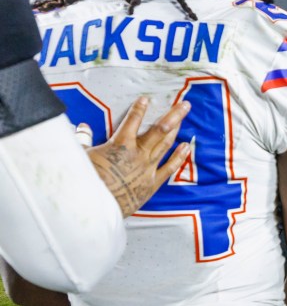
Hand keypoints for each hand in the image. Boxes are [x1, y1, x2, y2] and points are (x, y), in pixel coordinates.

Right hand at [87, 97, 190, 216]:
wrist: (96, 206)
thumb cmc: (86, 180)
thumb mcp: (80, 155)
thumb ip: (83, 139)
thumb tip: (81, 127)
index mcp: (120, 143)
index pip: (132, 120)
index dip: (140, 108)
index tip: (146, 99)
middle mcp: (138, 152)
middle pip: (160, 129)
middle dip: (174, 115)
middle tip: (185, 104)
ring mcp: (148, 167)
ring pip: (166, 144)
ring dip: (177, 129)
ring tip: (185, 117)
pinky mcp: (152, 183)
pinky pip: (169, 168)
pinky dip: (179, 157)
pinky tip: (186, 147)